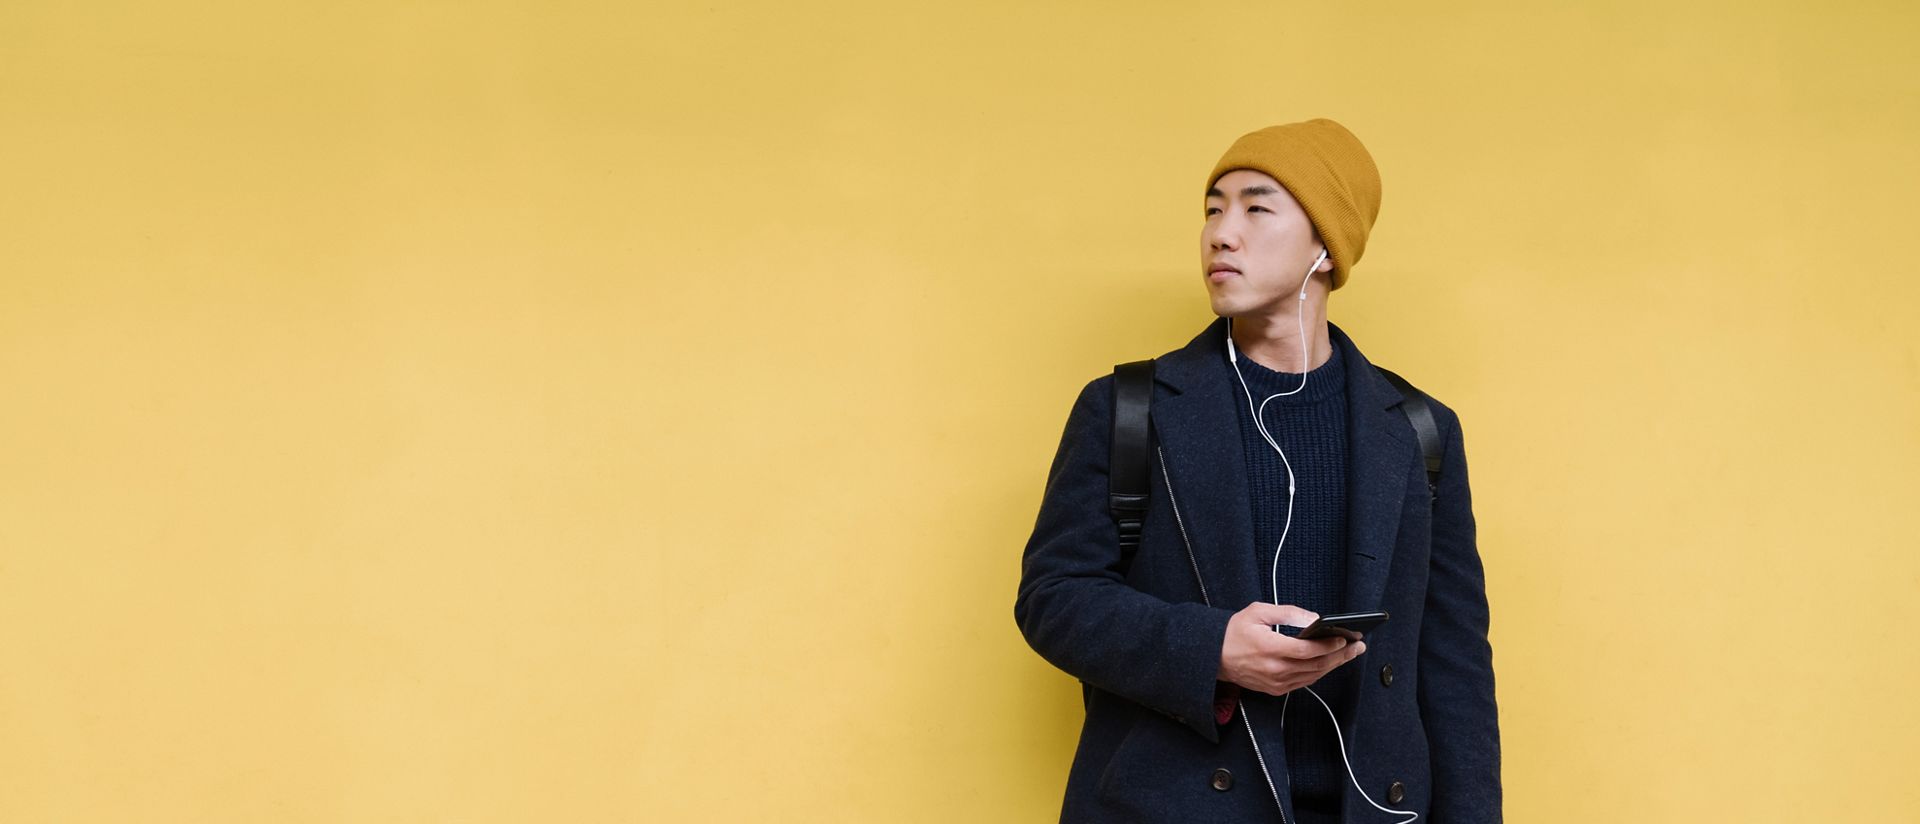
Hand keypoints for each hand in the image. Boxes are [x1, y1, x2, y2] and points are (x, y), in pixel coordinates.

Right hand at [1218, 602, 1366, 696]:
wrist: (1213, 656)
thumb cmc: (1234, 632)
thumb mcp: (1258, 612)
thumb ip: (1288, 614)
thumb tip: (1314, 619)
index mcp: (1269, 648)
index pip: (1307, 650)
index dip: (1328, 645)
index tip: (1344, 638)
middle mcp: (1274, 670)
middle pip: (1316, 665)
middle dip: (1340, 655)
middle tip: (1358, 647)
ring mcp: (1276, 682)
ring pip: (1313, 676)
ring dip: (1333, 665)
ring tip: (1349, 654)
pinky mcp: (1276, 690)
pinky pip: (1304, 682)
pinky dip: (1319, 673)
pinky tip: (1329, 663)